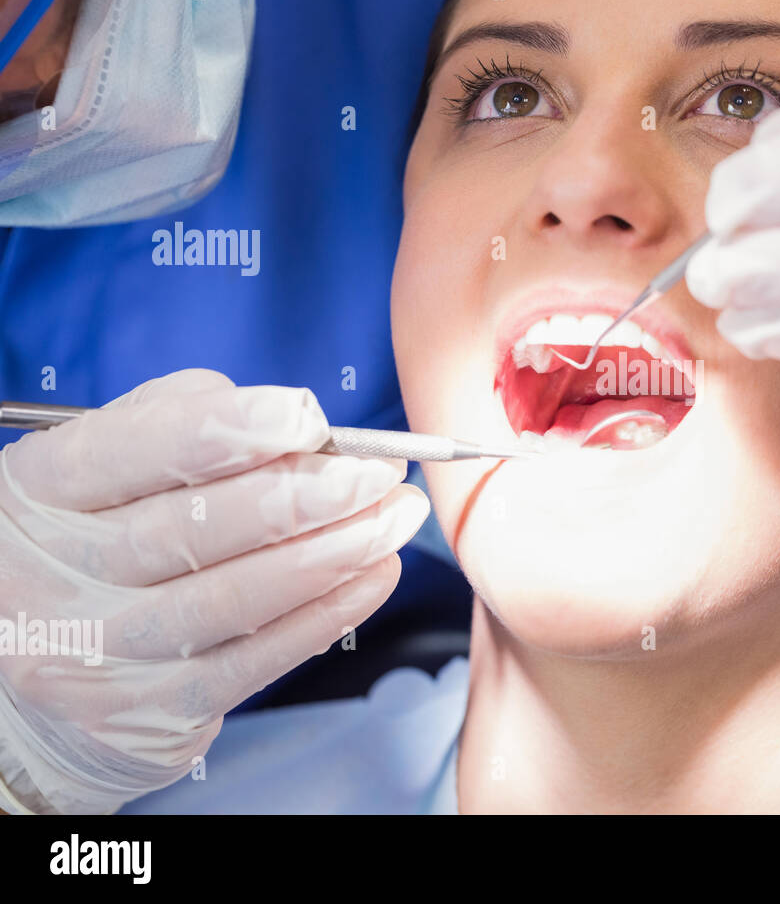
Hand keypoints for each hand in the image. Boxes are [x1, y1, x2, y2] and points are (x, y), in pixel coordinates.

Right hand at [0, 369, 429, 813]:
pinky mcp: (154, 710)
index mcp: (37, 495)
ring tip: (395, 518)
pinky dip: (328, 614)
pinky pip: (256, 660)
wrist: (31, 680)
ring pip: (235, 597)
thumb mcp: (98, 472)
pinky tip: (375, 575)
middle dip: (307, 494)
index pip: (132, 451)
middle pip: (195, 528)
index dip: (228, 430)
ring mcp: (104, 652)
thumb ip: (176, 422)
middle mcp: (57, 577)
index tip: (308, 416)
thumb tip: (286, 418)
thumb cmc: (92, 545)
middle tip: (378, 472)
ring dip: (336, 552)